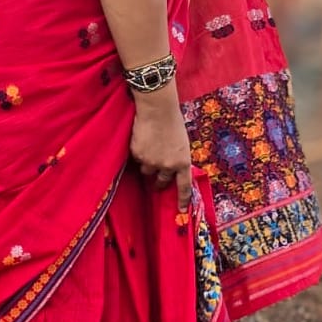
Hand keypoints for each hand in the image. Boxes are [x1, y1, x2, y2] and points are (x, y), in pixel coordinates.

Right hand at [129, 87, 192, 211]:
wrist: (157, 109)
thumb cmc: (172, 122)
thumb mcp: (181, 142)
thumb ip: (177, 157)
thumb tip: (171, 169)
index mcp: (183, 162)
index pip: (184, 187)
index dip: (183, 200)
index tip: (182, 211)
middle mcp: (168, 166)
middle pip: (161, 182)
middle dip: (158, 181)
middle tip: (156, 178)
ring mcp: (151, 162)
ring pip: (146, 171)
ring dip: (147, 163)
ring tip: (149, 146)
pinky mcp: (137, 156)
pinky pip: (136, 160)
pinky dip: (138, 153)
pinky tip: (141, 139)